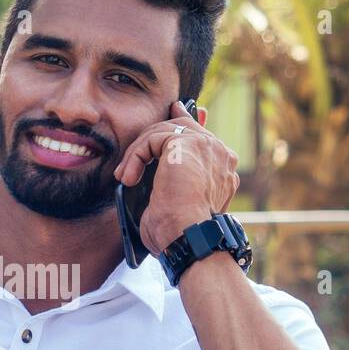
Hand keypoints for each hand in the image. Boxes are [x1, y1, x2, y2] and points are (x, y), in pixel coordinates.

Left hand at [113, 100, 239, 256]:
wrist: (189, 238)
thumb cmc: (179, 233)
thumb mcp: (174, 203)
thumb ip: (168, 179)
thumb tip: (142, 173)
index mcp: (223, 167)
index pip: (201, 135)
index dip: (184, 120)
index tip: (172, 111)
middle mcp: (220, 153)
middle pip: (182, 126)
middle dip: (150, 139)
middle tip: (128, 166)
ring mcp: (207, 146)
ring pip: (164, 131)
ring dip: (138, 153)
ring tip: (125, 178)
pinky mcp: (187, 144)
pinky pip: (153, 138)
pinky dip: (135, 156)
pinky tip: (128, 178)